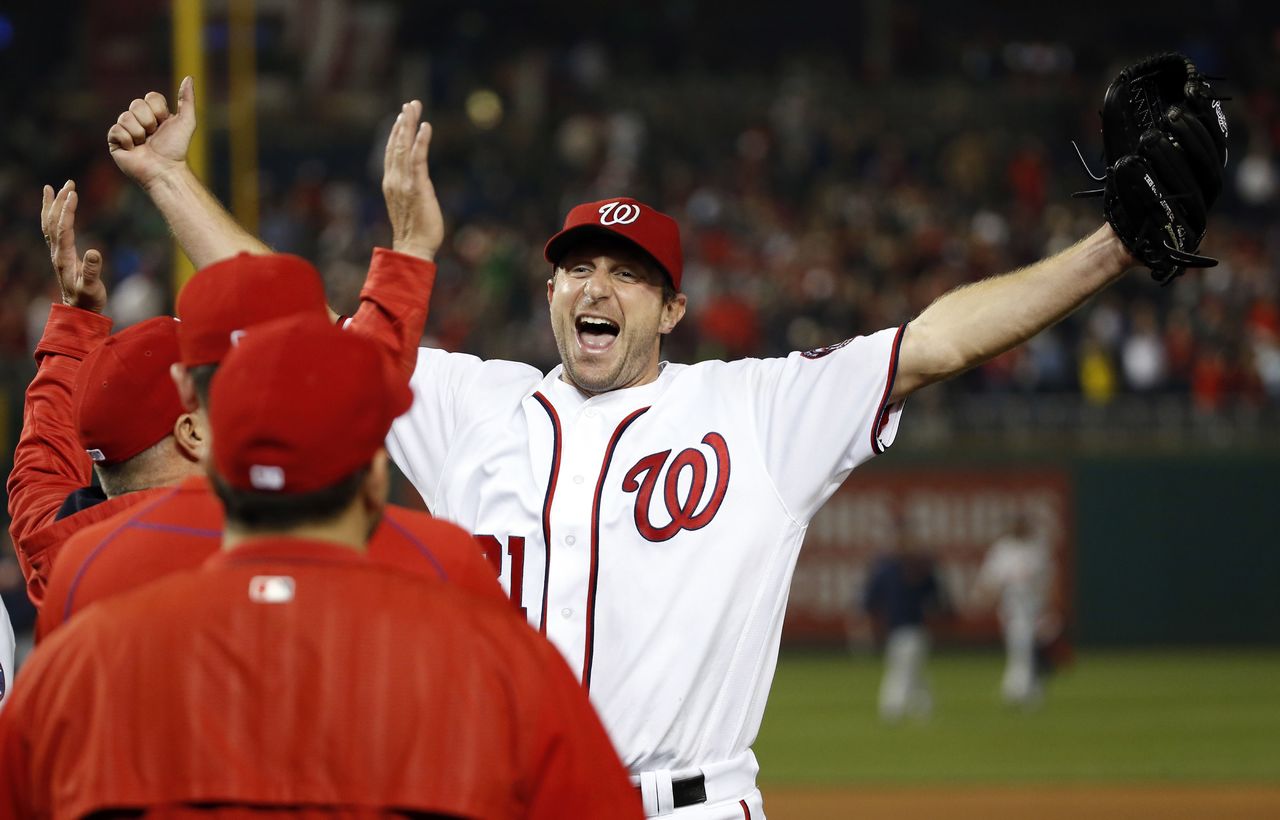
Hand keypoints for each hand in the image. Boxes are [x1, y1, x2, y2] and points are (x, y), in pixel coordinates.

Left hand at [41, 181, 106, 313]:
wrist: (79, 310)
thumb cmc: (88, 300)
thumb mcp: (93, 287)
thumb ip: (93, 270)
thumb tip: (94, 251)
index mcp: (64, 258)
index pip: (63, 228)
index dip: (67, 210)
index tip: (73, 193)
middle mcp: (57, 253)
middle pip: (53, 222)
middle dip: (59, 201)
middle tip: (69, 183)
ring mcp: (57, 253)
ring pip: (50, 224)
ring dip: (52, 205)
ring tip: (55, 188)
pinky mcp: (61, 255)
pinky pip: (53, 230)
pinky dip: (52, 216)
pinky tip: (56, 208)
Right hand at [107, 76, 197, 188]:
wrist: (165, 170)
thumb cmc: (176, 149)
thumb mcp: (187, 122)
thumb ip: (187, 100)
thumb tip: (189, 77)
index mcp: (155, 114)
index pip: (150, 97)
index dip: (158, 109)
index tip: (164, 123)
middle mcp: (139, 120)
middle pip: (136, 104)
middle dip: (148, 121)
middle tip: (154, 136)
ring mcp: (126, 130)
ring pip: (125, 116)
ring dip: (139, 132)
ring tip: (144, 145)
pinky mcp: (115, 142)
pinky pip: (116, 129)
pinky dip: (128, 140)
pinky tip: (134, 150)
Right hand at [382, 100, 442, 260]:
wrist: (413, 248)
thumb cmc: (416, 231)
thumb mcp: (410, 205)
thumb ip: (410, 190)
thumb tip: (417, 183)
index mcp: (391, 183)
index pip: (392, 153)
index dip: (396, 133)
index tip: (401, 117)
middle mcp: (394, 180)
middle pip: (396, 144)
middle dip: (403, 122)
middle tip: (410, 103)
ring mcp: (404, 182)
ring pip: (404, 147)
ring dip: (409, 125)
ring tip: (413, 107)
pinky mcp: (417, 186)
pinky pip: (418, 159)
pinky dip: (421, 141)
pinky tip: (425, 127)